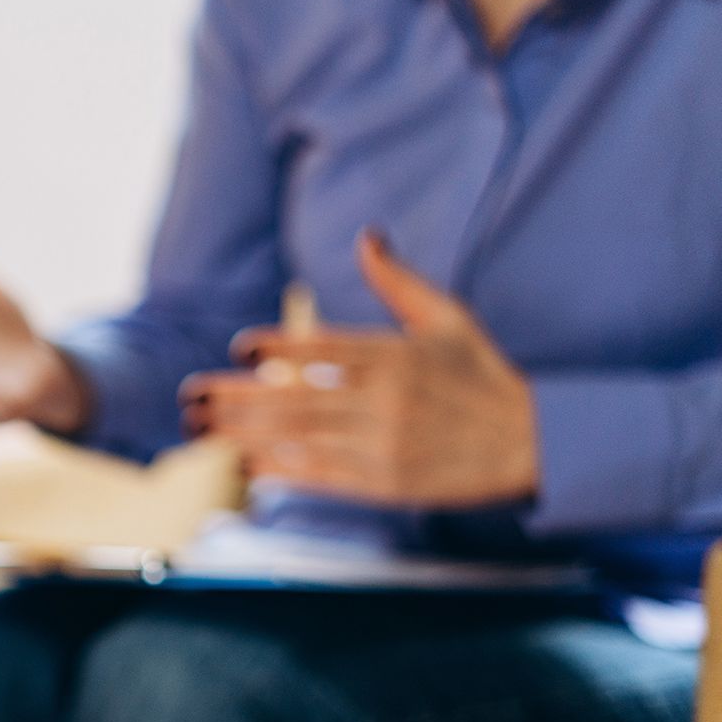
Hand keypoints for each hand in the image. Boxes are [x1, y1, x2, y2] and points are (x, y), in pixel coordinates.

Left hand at [180, 231, 538, 507]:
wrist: (531, 444)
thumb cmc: (483, 376)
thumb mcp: (448, 319)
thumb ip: (398, 283)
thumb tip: (366, 237)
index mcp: (398, 356)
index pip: (325, 348)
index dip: (279, 348)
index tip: (240, 347)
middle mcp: (386, 401)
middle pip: (295, 397)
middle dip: (236, 398)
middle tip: (190, 395)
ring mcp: (384, 445)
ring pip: (299, 437)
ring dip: (243, 433)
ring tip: (200, 429)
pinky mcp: (386, 484)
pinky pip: (320, 476)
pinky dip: (279, 470)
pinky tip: (244, 465)